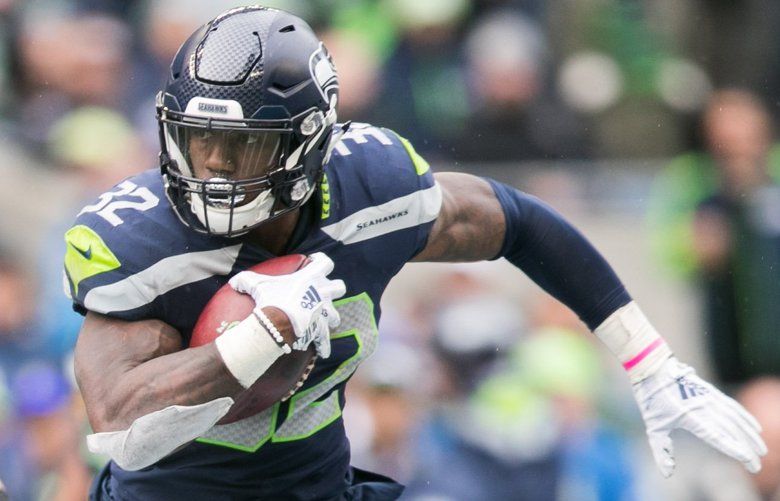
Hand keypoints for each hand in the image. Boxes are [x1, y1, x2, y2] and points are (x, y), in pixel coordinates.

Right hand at [229, 253, 345, 357]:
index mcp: (311, 277)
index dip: (321, 262)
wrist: (279, 321)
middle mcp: (322, 292)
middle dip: (334, 291)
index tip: (316, 263)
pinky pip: (326, 339)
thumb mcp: (257, 284)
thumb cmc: (271, 299)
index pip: (325, 263)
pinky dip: (324, 345)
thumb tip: (233, 283)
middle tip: (325, 294)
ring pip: (335, 315)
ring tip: (322, 323)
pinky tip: (323, 351)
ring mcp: (324, 311)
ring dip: (329, 318)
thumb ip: (246, 280)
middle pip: (339, 288)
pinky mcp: (321, 328)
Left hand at [633, 356, 766, 476]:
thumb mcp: (652, 426)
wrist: (652, 367)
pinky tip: (755, 427)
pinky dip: (745, 417)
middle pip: (730, 430)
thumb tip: (668, 473)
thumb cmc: (650, 398)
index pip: (717, 436)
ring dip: (750, 434)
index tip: (748, 460)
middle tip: (757, 464)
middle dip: (746, 448)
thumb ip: (661, 450)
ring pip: (735, 418)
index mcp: (689, 416)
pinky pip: (732, 405)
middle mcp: (703, 406)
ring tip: (762, 449)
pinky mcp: (710, 391)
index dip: (734, 449)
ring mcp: (708, 397)